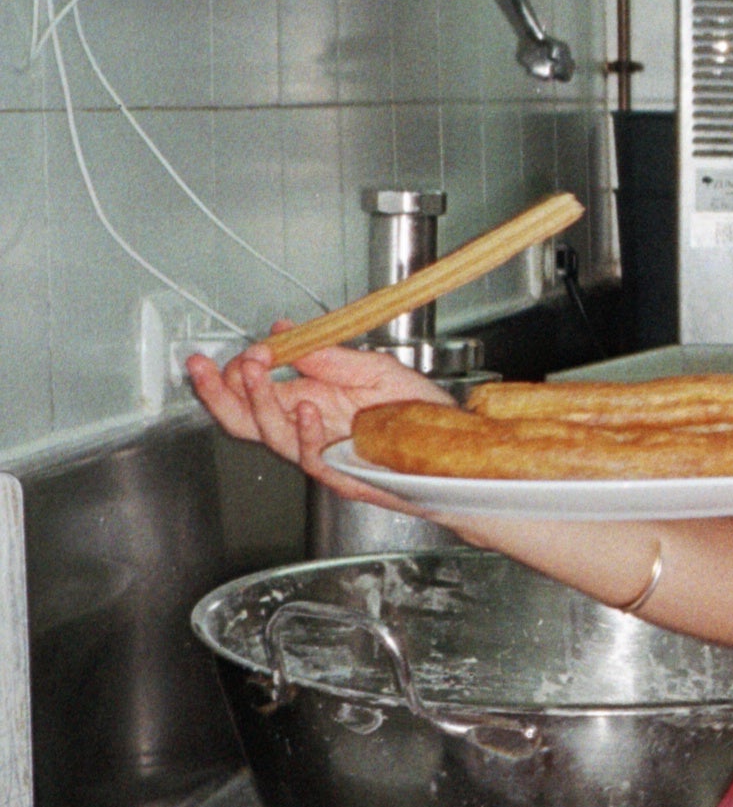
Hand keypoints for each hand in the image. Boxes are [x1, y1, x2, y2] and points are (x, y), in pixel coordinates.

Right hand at [186, 336, 422, 504]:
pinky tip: (303, 407)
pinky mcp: (345, 475)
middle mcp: (308, 432)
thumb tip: (285, 331)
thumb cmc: (416, 412)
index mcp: (307, 404)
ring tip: (252, 371)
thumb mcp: (372, 370)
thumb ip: (328, 354)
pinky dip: (306, 431)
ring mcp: (324, 455)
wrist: (454, 449)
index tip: (233, 352)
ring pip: (273, 436)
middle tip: (205, 368)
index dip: (235, 377)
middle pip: (246, 422)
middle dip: (219, 394)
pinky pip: (315, 458)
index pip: (253, 396)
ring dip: (258, 402)